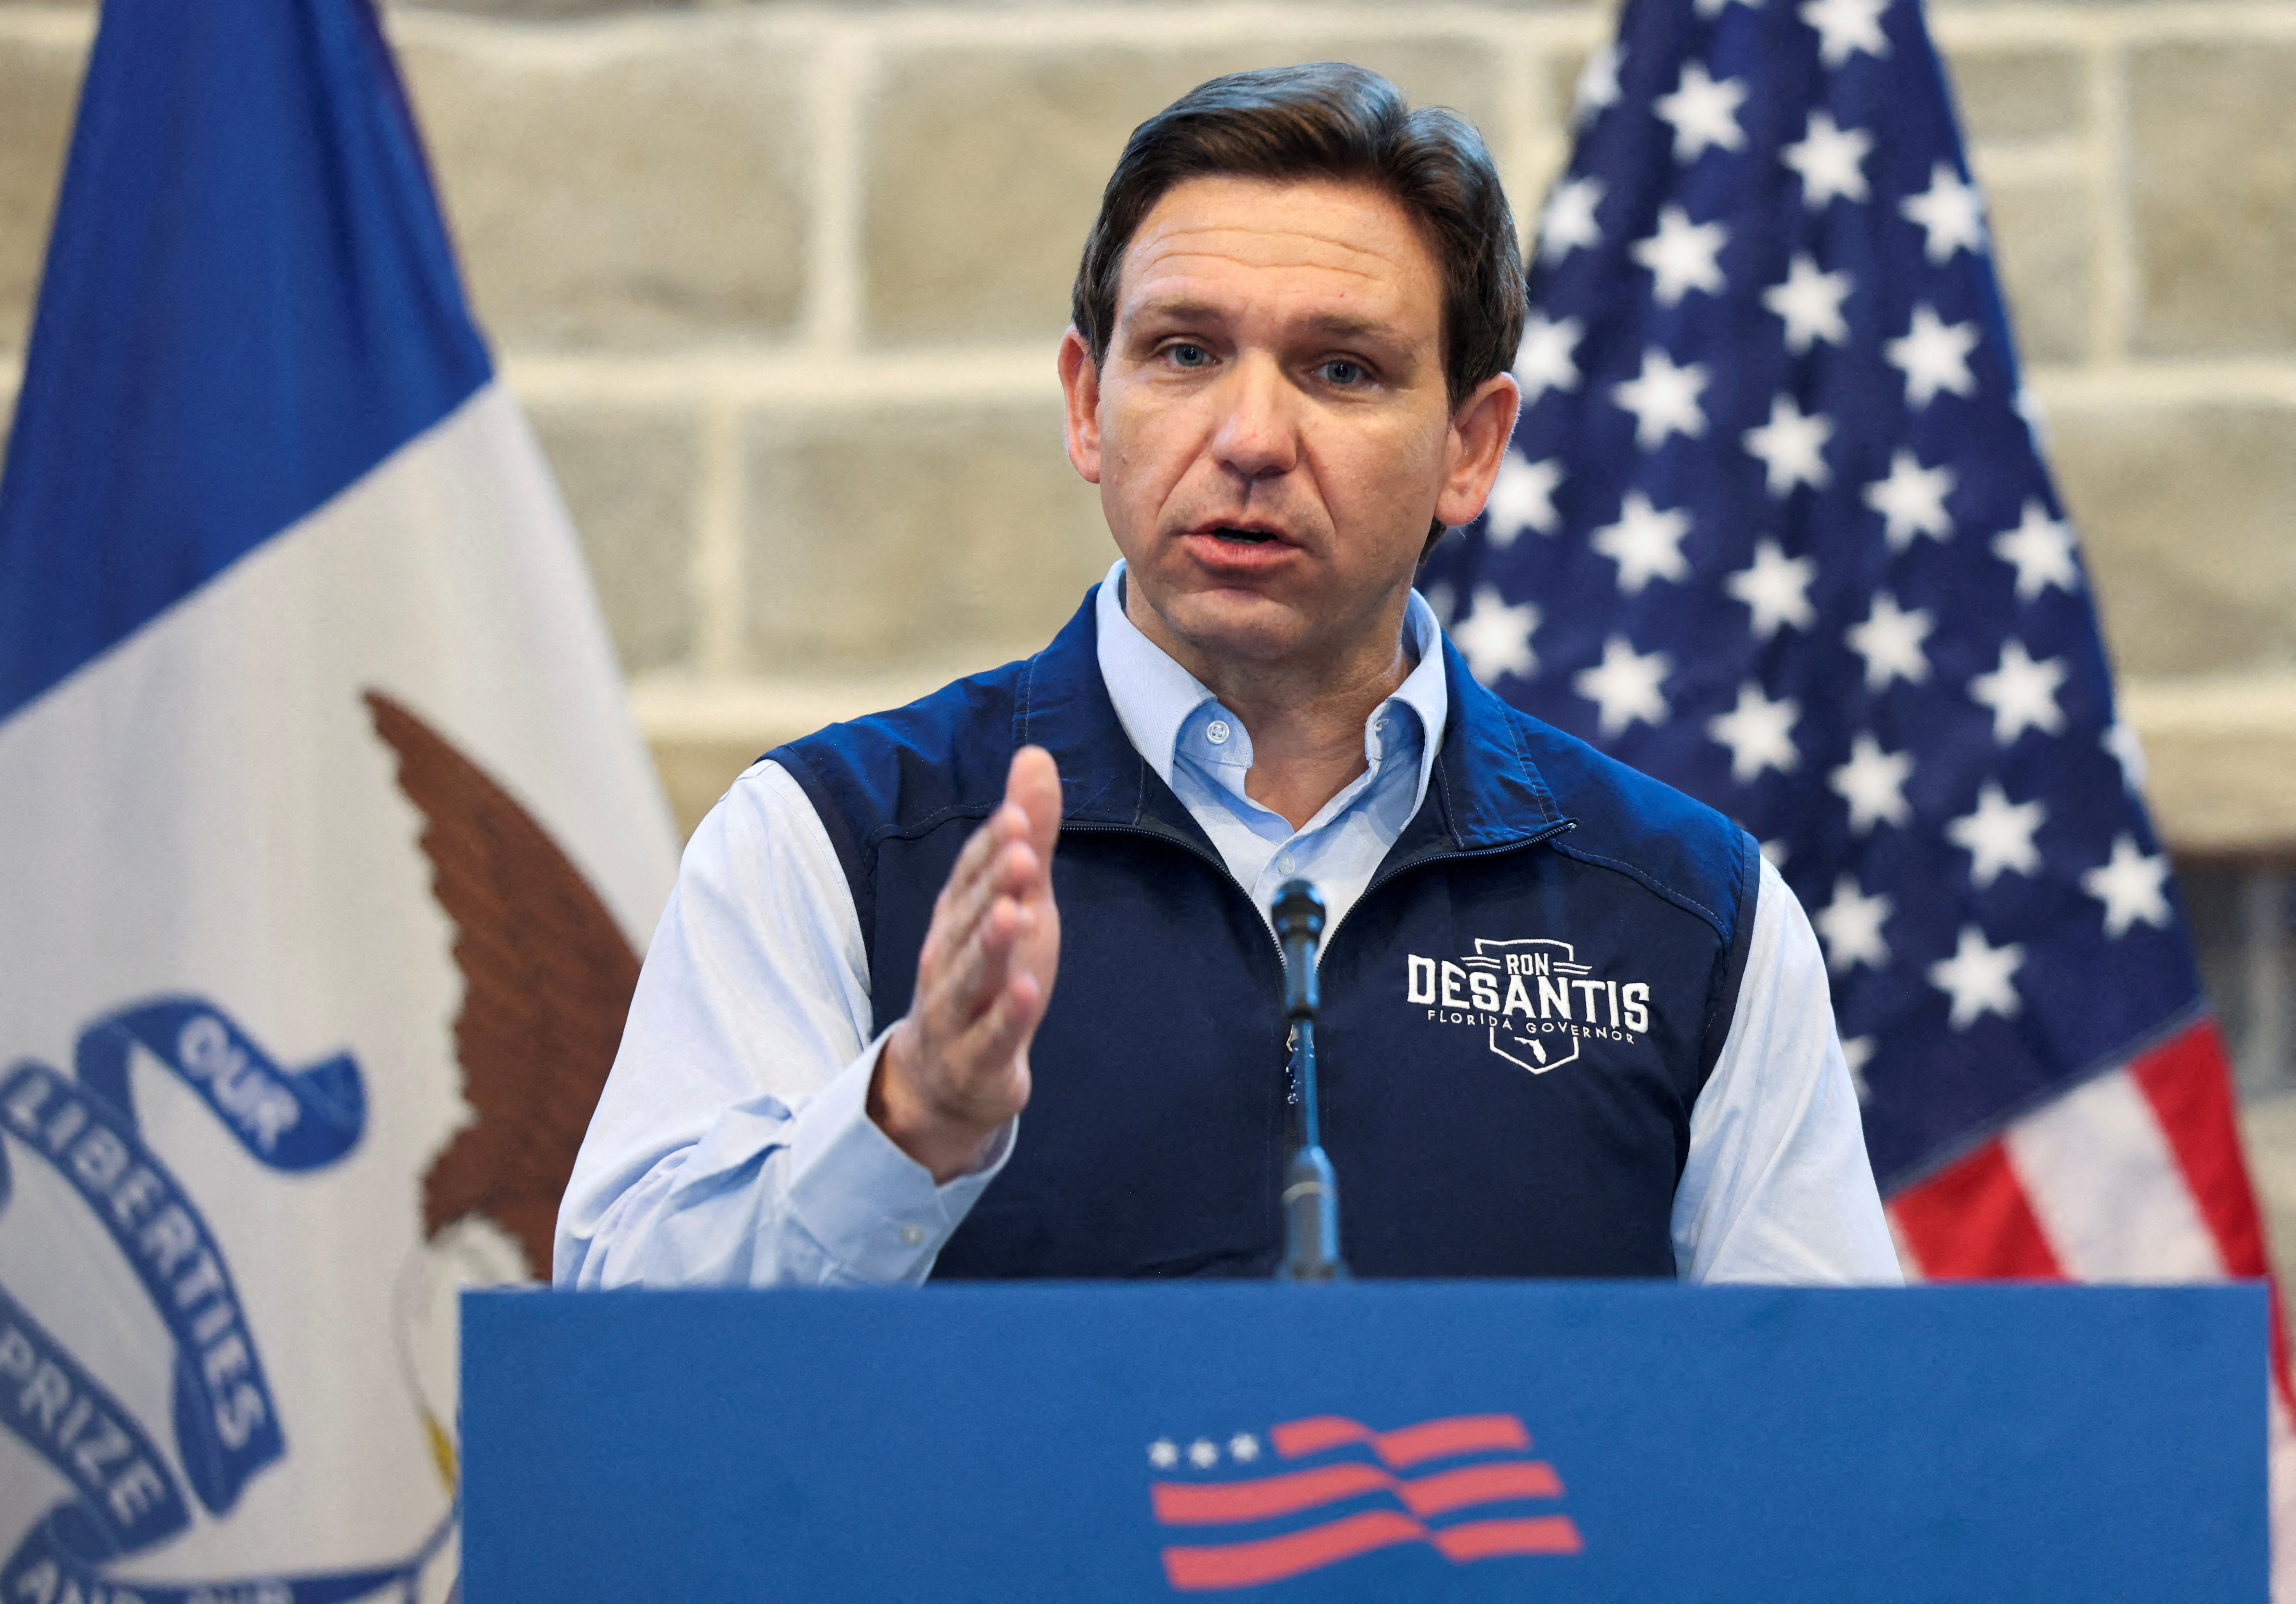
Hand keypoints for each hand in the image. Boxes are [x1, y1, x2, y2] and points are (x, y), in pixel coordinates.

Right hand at [870, 746, 1061, 1181]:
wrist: (947, 1076)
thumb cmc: (988, 972)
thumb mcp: (1017, 899)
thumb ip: (1028, 833)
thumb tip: (1036, 754)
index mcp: (958, 915)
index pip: (972, 873)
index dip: (994, 845)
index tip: (1018, 813)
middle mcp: (948, 956)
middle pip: (969, 917)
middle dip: (992, 883)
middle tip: (1020, 850)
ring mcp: (957, 1010)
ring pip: (971, 973)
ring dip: (991, 943)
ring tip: (1015, 912)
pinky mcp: (978, 1058)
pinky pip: (991, 1034)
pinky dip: (1007, 1013)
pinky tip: (1028, 988)